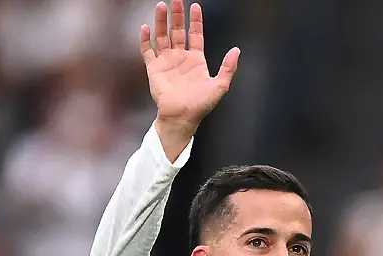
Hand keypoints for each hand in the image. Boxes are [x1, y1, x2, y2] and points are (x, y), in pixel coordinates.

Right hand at [141, 1, 238, 132]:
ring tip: (161, 6)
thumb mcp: (220, 85)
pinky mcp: (154, 69)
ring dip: (161, 21)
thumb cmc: (200, 105)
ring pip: (162, 36)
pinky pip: (147, 51)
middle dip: (177, 15)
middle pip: (177, 31)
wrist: (182, 117)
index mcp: (196, 60)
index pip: (195, 34)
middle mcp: (180, 58)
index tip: (195, 6)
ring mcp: (166, 62)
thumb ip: (228, 67)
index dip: (195, 21)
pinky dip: (145, 39)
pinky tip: (146, 27)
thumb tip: (237, 50)